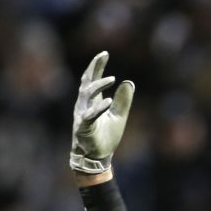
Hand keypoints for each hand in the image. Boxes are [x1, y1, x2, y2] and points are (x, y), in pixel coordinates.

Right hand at [70, 51, 135, 173]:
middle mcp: (84, 105)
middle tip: (103, 55)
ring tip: (113, 79)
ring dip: (99, 85)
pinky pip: (89, 115)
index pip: (92, 79)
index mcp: (91, 101)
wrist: (98, 157)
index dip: (97, 66)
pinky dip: (99, 107)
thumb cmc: (106, 137)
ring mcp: (82, 115)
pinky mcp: (83, 127)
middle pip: (86, 82)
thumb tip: (129, 83)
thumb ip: (123, 101)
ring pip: (87, 95)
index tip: (104, 54)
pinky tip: (108, 101)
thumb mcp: (119, 116)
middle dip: (94, 68)